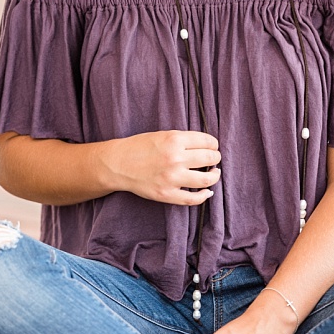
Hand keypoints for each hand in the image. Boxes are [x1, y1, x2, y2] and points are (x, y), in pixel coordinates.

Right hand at [99, 130, 220, 204]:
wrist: (117, 164)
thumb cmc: (139, 147)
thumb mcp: (162, 135)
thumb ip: (183, 140)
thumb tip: (207, 147)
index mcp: (174, 140)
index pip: (208, 141)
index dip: (214, 144)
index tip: (213, 147)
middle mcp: (175, 158)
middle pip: (210, 158)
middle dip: (216, 158)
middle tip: (213, 159)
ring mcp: (172, 178)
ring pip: (207, 179)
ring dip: (214, 175)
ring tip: (213, 173)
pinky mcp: (167, 194)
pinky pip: (193, 199)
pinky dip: (204, 195)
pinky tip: (207, 191)